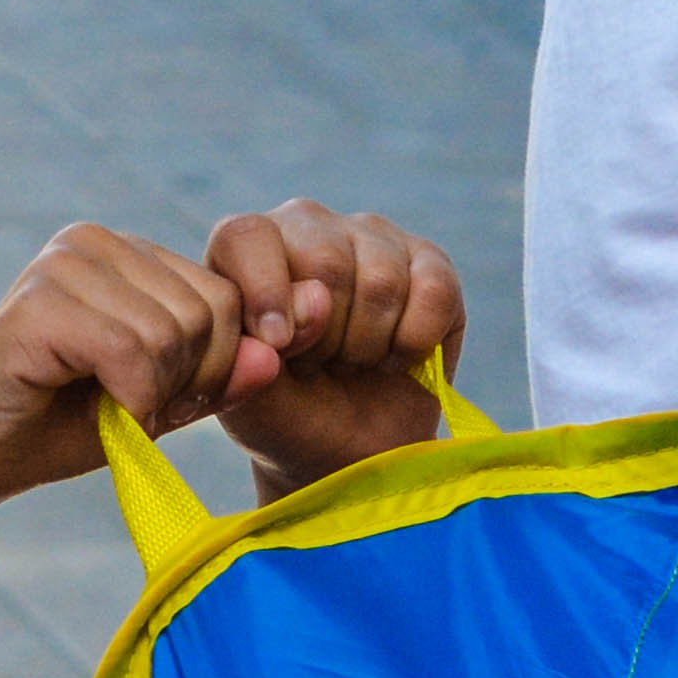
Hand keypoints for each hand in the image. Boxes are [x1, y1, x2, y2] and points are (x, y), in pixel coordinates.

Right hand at [0, 225, 276, 507]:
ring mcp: (63, 265)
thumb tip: (274, 355)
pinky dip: (130, 400)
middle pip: (208, 312)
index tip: (170, 402)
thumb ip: (218, 375)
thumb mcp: (162, 400)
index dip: (218, 366)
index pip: (227, 297)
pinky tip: (98, 411)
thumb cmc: (64, 425)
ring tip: (109, 408)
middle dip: (189, 381)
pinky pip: (129, 351)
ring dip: (153, 395)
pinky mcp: (38, 303)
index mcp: (128, 252)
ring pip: (173, 332)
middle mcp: (95, 243)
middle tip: (135, 409)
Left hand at [206, 201, 464, 496]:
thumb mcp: (248, 396)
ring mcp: (370, 237)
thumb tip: (313, 302)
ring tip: (351, 360)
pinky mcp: (429, 262)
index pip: (247, 235)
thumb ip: (256, 348)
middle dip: (325, 335)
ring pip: (382, 279)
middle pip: (326, 260)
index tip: (279, 347)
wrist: (349, 449)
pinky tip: (397, 355)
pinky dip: (416, 342)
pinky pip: (434, 290)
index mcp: (243, 251)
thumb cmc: (286, 415)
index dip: (266, 292)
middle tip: (318, 363)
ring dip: (368, 344)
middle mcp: (305, 228)